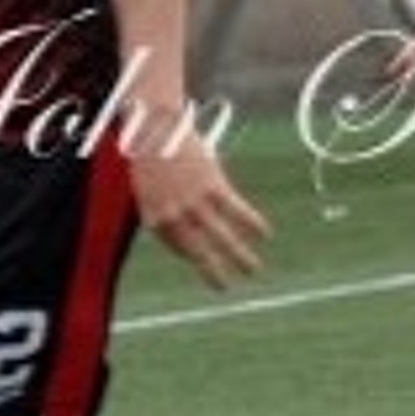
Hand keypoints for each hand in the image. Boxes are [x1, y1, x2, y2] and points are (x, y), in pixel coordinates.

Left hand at [129, 135, 268, 289]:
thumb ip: (165, 210)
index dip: (193, 256)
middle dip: (214, 272)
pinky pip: (236, 209)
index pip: (178, 248)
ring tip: (254, 270)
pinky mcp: (212, 186)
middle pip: (199, 252)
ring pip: (223, 236)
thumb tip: (188, 227)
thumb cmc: (152, 158)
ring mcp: (194, 202)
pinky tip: (265, 233)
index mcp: (155, 219)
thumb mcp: (149, 189)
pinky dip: (253, 222)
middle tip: (225, 288)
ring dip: (241, 256)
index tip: (207, 260)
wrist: (157, 128)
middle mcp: (174, 216)